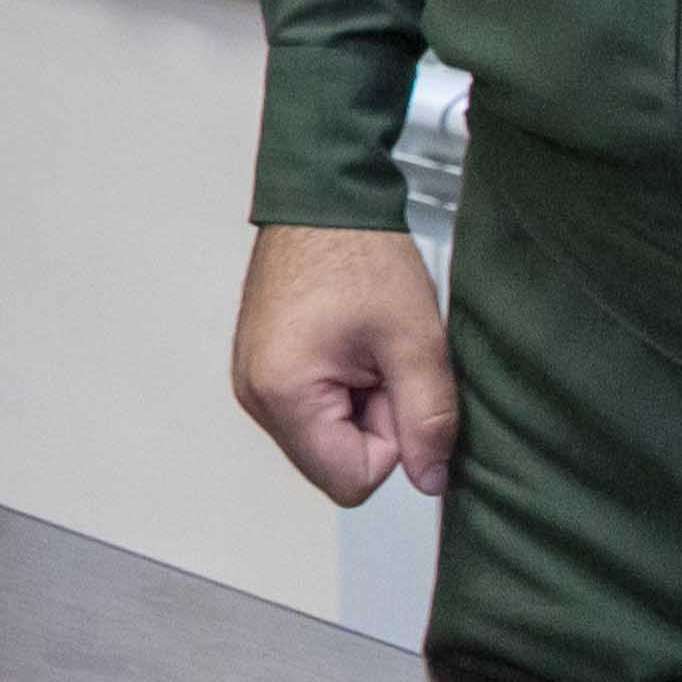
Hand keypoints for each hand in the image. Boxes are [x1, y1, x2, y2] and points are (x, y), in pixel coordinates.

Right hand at [231, 227, 460, 507]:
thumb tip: (429, 480)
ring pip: (323, 439)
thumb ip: (428, 421)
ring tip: (365, 350)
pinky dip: (338, 391)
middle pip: (332, 464)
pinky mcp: (259, 371)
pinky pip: (309, 412)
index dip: (392, 442)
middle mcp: (254, 396)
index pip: (351, 480)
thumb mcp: (415, 341)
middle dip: (373, 425)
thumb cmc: (361, 255)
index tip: (394, 384)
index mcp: (283, 393)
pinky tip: (348, 347)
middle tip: (382, 362)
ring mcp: (252, 384)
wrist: (323, 200)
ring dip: (358, 407)